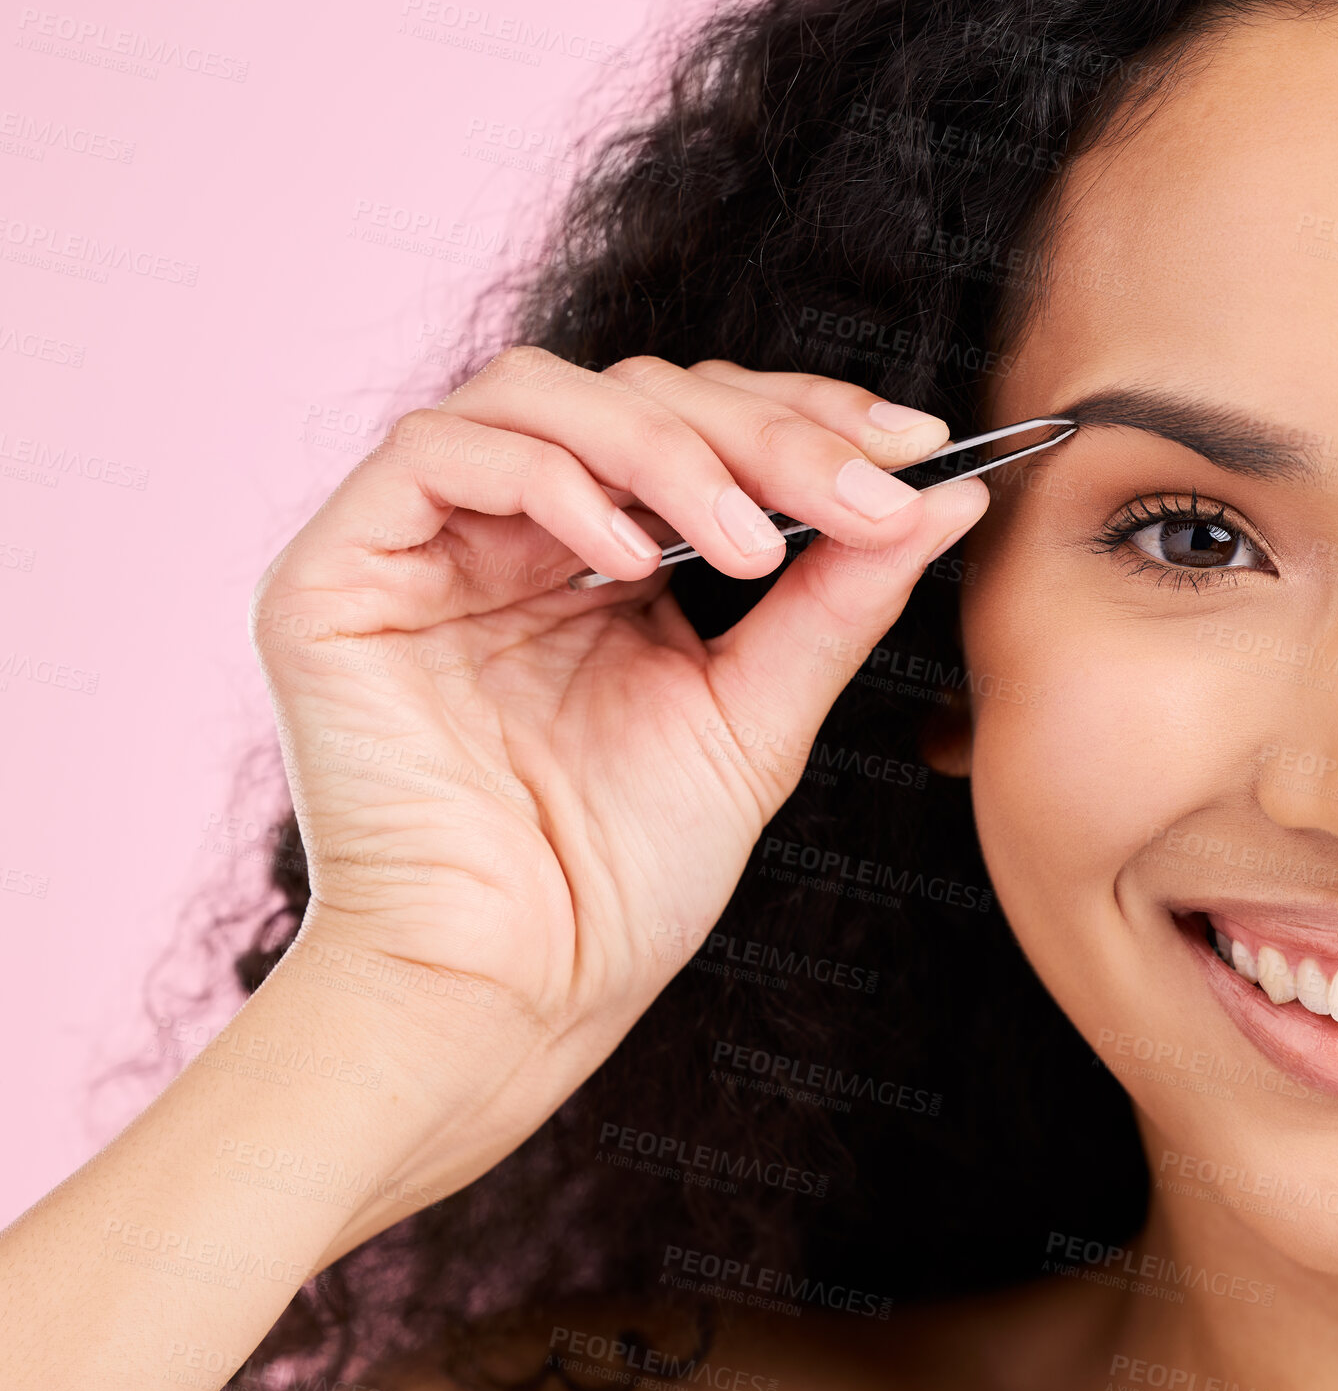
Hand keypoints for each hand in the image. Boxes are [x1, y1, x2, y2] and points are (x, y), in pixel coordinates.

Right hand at [249, 349, 988, 1119]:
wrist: (512, 994)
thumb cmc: (620, 880)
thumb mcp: (753, 716)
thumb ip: (836, 598)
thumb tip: (944, 497)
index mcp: (595, 568)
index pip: (696, 430)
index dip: (800, 415)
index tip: (910, 445)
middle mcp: (508, 539)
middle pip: (631, 396)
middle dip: (758, 431)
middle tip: (858, 490)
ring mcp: (421, 548)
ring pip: (537, 396)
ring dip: (662, 451)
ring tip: (745, 545)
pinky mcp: (340, 571)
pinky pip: (436, 455)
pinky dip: (548, 485)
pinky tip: (623, 563)